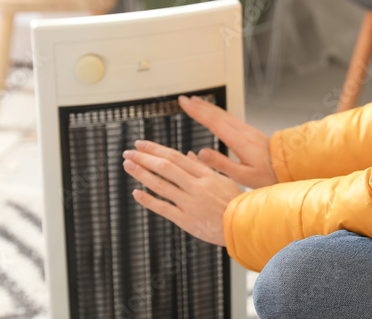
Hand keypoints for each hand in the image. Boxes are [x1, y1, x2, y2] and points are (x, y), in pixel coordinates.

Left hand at [122, 139, 241, 246]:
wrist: (243, 227)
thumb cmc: (235, 203)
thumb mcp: (223, 179)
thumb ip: (204, 167)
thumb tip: (188, 154)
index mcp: (205, 174)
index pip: (175, 157)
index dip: (156, 149)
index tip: (141, 144)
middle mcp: (196, 186)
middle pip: (165, 167)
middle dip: (144, 157)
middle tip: (128, 152)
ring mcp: (190, 203)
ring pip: (161, 185)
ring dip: (142, 174)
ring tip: (128, 165)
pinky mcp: (186, 220)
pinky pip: (163, 208)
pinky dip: (148, 200)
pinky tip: (136, 192)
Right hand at [178, 95, 276, 188]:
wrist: (290, 166)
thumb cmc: (269, 174)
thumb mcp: (243, 175)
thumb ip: (221, 164)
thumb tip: (201, 153)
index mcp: (239, 141)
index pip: (213, 122)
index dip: (197, 112)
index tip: (185, 103)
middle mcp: (243, 131)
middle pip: (217, 114)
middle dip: (199, 105)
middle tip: (184, 99)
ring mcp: (247, 130)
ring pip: (224, 114)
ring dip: (208, 107)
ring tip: (196, 101)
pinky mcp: (251, 132)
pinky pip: (230, 118)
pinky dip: (219, 113)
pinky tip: (215, 114)